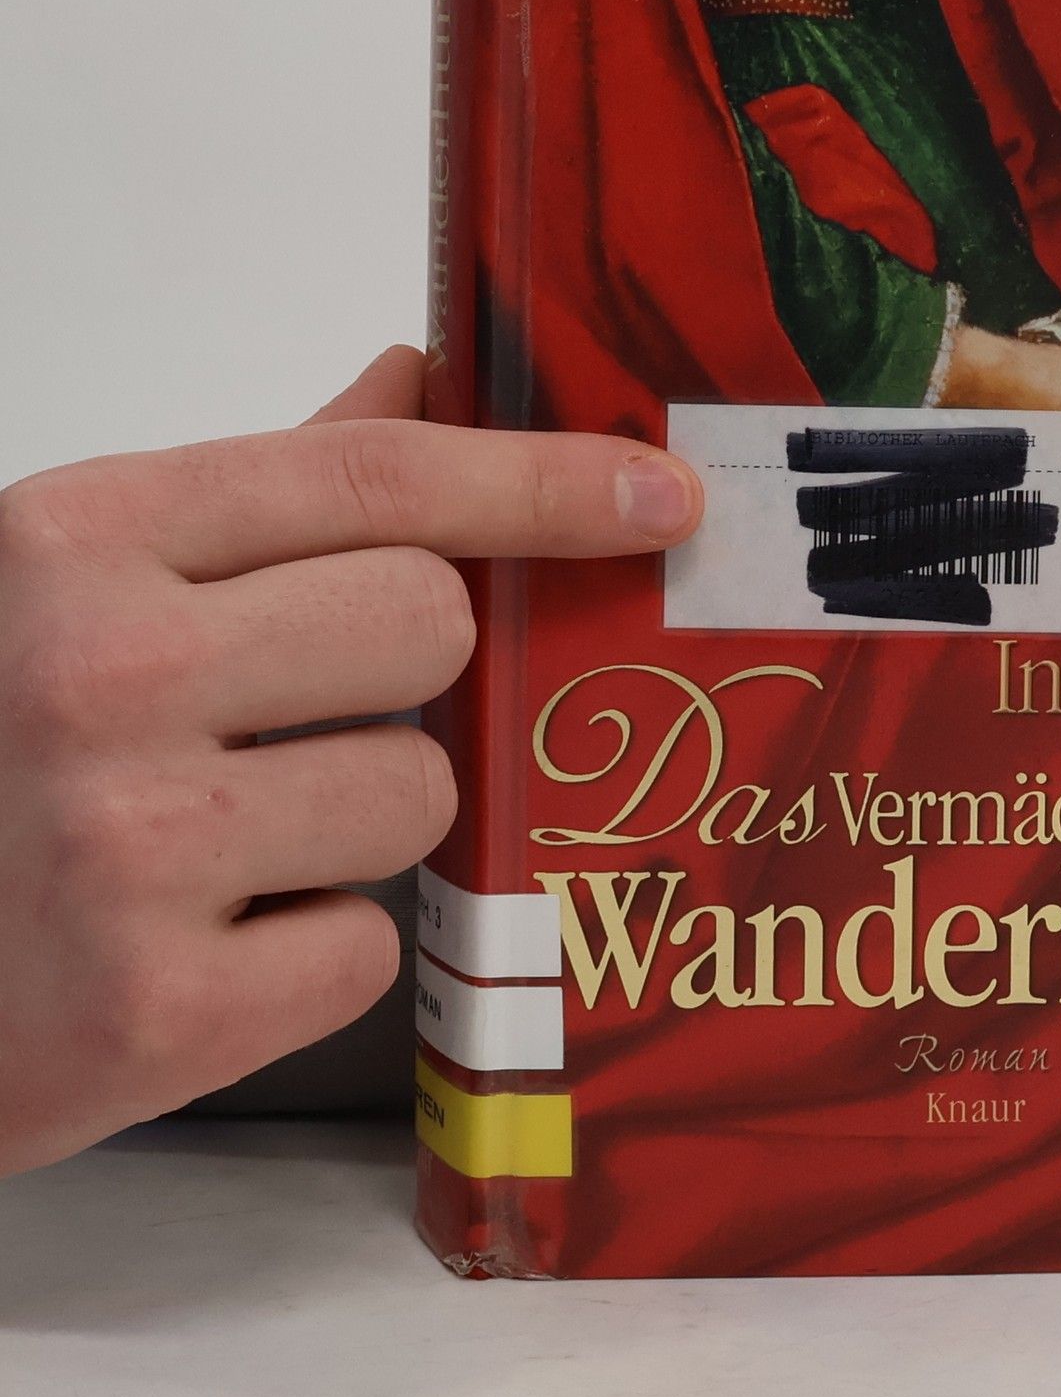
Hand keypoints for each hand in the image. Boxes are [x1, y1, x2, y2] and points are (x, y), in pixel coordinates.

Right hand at [0, 346, 702, 1176]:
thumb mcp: (67, 581)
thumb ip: (258, 491)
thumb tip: (416, 381)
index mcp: (80, 540)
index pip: (377, 477)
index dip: (541, 481)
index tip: (657, 494)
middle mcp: (99, 674)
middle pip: (433, 624)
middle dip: (410, 673)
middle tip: (294, 716)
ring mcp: (126, 849)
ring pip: (421, 793)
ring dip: (355, 823)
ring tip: (221, 846)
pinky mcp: (151, 1015)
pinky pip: (365, 951)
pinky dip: (305, 956)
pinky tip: (194, 946)